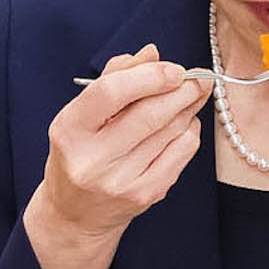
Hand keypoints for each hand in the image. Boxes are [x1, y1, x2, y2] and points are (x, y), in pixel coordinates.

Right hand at [30, 45, 207, 246]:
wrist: (76, 214)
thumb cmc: (80, 153)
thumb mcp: (81, 114)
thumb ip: (115, 77)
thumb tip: (152, 53)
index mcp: (69, 130)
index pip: (112, 92)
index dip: (150, 76)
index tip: (174, 69)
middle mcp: (92, 159)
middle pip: (150, 113)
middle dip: (182, 90)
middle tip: (198, 78)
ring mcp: (120, 181)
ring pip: (171, 131)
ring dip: (188, 108)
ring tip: (192, 96)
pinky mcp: (144, 194)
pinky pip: (181, 153)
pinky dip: (189, 132)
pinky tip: (183, 125)